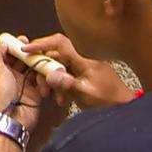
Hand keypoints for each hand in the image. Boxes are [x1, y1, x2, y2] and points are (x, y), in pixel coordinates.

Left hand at [0, 41, 49, 133]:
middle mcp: (9, 78)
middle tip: (39, 48)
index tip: (23, 40)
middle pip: (21, 61)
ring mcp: (22, 86)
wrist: (9, 122)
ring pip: (32, 70)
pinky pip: (41, 83)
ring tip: (45, 61)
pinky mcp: (34, 95)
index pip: (6, 55)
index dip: (14, 47)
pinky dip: (44, 79)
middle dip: (29, 54)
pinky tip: (45, 77)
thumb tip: (0, 43)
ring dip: (39, 65)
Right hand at [20, 33, 136, 110]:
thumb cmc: (108, 101)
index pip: (59, 42)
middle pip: (56, 55)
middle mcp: (83, 57)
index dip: (41, 43)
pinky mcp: (85, 73)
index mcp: (84, 58)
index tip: (26, 50)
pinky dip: (61, 84)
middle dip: (44, 70)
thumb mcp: (86, 94)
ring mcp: (84, 65)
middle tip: (41, 88)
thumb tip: (49, 74)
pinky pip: (66, 73)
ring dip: (53, 80)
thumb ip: (67, 83)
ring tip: (54, 98)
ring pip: (59, 66)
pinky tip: (62, 99)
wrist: (126, 108)